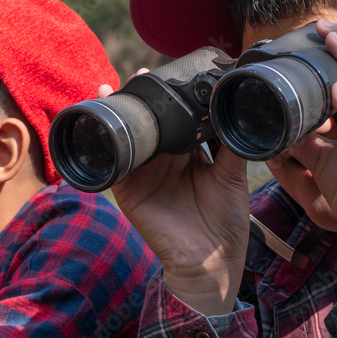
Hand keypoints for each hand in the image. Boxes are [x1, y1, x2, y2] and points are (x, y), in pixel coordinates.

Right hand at [98, 80, 250, 315]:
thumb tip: (236, 112)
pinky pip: (113, 163)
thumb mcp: (233, 177)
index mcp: (189, 155)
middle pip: (150, 123)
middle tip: (140, 75)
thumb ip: (231, 145)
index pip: (177, 120)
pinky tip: (100, 121)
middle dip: (141, 100)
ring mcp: (144, 174)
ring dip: (119, 114)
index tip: (169, 74)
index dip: (172, 98)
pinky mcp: (129, 190)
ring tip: (113, 88)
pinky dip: (106, 143)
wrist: (211, 262)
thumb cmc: (226, 224)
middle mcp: (164, 161)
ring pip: (128, 137)